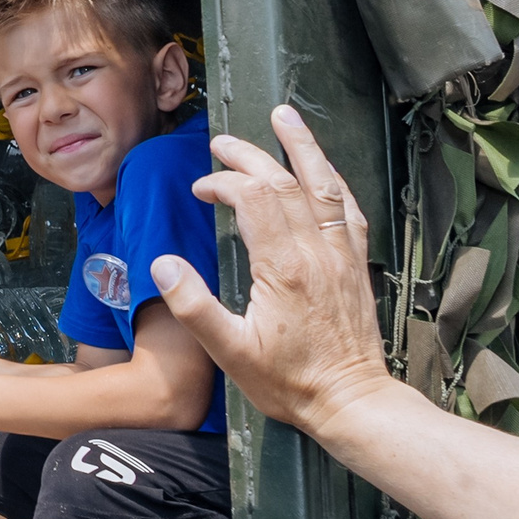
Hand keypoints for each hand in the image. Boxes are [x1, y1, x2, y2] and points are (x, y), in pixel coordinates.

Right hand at [150, 103, 394, 442]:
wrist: (351, 402)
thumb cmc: (289, 382)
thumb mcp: (229, 352)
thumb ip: (194, 306)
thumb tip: (162, 264)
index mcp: (283, 267)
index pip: (252, 200)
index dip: (223, 184)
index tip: (201, 190)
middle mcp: (316, 252)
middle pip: (285, 182)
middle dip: (251, 156)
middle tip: (223, 142)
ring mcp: (341, 255)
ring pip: (324, 185)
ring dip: (303, 147)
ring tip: (286, 117)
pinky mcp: (356, 265)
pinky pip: (348, 209)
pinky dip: (334, 181)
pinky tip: (325, 171)